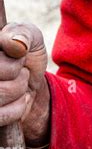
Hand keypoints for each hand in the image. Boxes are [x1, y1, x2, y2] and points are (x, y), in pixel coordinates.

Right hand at [0, 23, 49, 145]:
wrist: (32, 80)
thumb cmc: (27, 53)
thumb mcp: (31, 35)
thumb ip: (22, 33)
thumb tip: (14, 43)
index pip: (0, 59)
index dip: (13, 60)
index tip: (19, 54)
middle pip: (0, 74)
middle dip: (17, 73)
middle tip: (20, 69)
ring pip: (0, 95)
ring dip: (18, 89)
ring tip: (18, 83)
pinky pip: (1, 115)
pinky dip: (17, 108)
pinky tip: (17, 99)